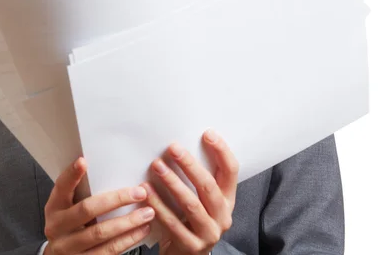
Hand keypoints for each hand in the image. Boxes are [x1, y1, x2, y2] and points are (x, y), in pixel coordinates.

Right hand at [44, 157, 154, 254]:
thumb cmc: (69, 224)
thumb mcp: (68, 207)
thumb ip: (81, 191)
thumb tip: (107, 167)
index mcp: (54, 207)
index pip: (61, 187)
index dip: (71, 175)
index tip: (83, 161)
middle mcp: (57, 227)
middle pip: (87, 210)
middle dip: (117, 199)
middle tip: (140, 192)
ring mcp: (68, 248)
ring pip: (101, 233)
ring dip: (128, 222)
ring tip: (148, 212)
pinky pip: (108, 251)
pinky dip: (127, 240)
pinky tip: (141, 230)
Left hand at [142, 129, 238, 254]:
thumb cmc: (190, 220)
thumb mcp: (201, 199)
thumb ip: (198, 178)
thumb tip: (181, 145)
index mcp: (227, 200)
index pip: (231, 171)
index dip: (221, 151)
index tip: (207, 133)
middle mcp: (223, 216)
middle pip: (208, 186)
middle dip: (189, 164)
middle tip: (172, 147)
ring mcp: (209, 233)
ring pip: (191, 204)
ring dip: (172, 182)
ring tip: (156, 165)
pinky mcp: (192, 247)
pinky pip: (173, 223)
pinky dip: (159, 206)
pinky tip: (146, 191)